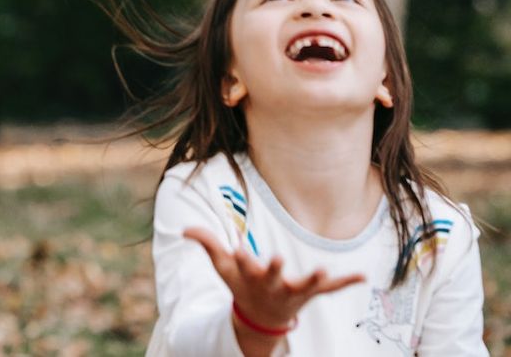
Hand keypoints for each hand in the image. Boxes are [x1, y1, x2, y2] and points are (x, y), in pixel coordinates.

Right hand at [184, 227, 362, 348]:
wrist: (261, 317)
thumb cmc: (242, 285)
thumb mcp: (223, 267)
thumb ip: (207, 245)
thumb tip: (184, 229)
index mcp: (250, 277)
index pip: (244, 266)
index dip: (242, 259)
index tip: (239, 250)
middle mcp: (272, 285)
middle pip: (273, 277)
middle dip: (274, 269)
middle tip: (276, 260)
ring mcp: (293, 291)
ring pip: (304, 286)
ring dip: (314, 279)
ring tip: (321, 270)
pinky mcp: (310, 293)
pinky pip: (330, 289)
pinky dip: (345, 283)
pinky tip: (362, 276)